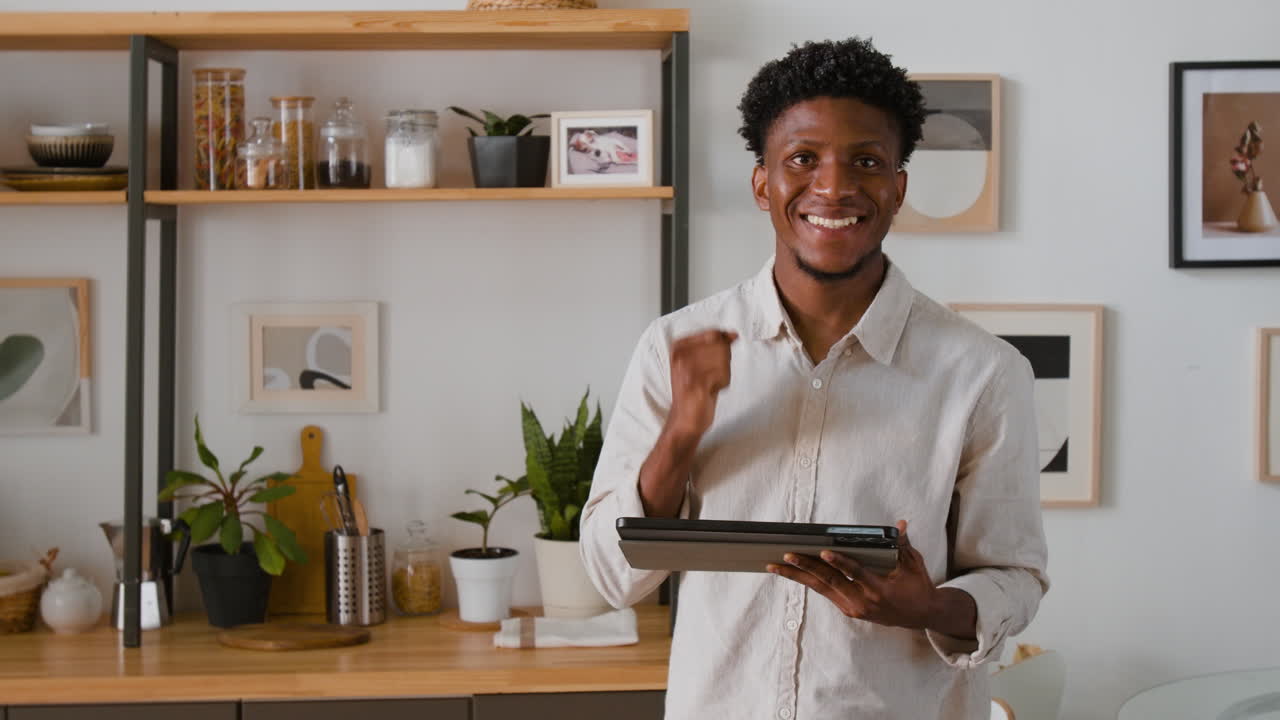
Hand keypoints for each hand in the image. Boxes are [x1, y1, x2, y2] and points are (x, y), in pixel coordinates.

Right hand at [666, 329, 737, 439]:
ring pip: (724, 361)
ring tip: (709, 384)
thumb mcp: (702, 362)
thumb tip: (733, 334)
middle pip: (721, 347)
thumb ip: (716, 346)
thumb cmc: (694, 390)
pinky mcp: (697, 383)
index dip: (723, 346)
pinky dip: (722, 384)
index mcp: (679, 347)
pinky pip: (724, 375)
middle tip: (709, 377)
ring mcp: (687, 369)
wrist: (684, 419)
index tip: (715, 360)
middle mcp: (681, 356)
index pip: (713, 334)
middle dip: (722, 364)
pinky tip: (710, 390)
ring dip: (722, 375)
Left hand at [766, 520, 937, 629]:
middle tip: (786, 555)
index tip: (823, 551)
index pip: (855, 573)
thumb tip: (899, 525)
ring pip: (821, 588)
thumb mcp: (913, 564)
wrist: (922, 616)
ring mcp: (854, 608)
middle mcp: (864, 601)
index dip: (839, 562)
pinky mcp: (848, 609)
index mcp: (880, 589)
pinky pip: (824, 592)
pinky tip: (790, 571)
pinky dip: (807, 580)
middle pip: (830, 581)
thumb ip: (903, 545)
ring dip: (797, 576)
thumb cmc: (917, 586)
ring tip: (775, 565)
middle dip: (806, 567)